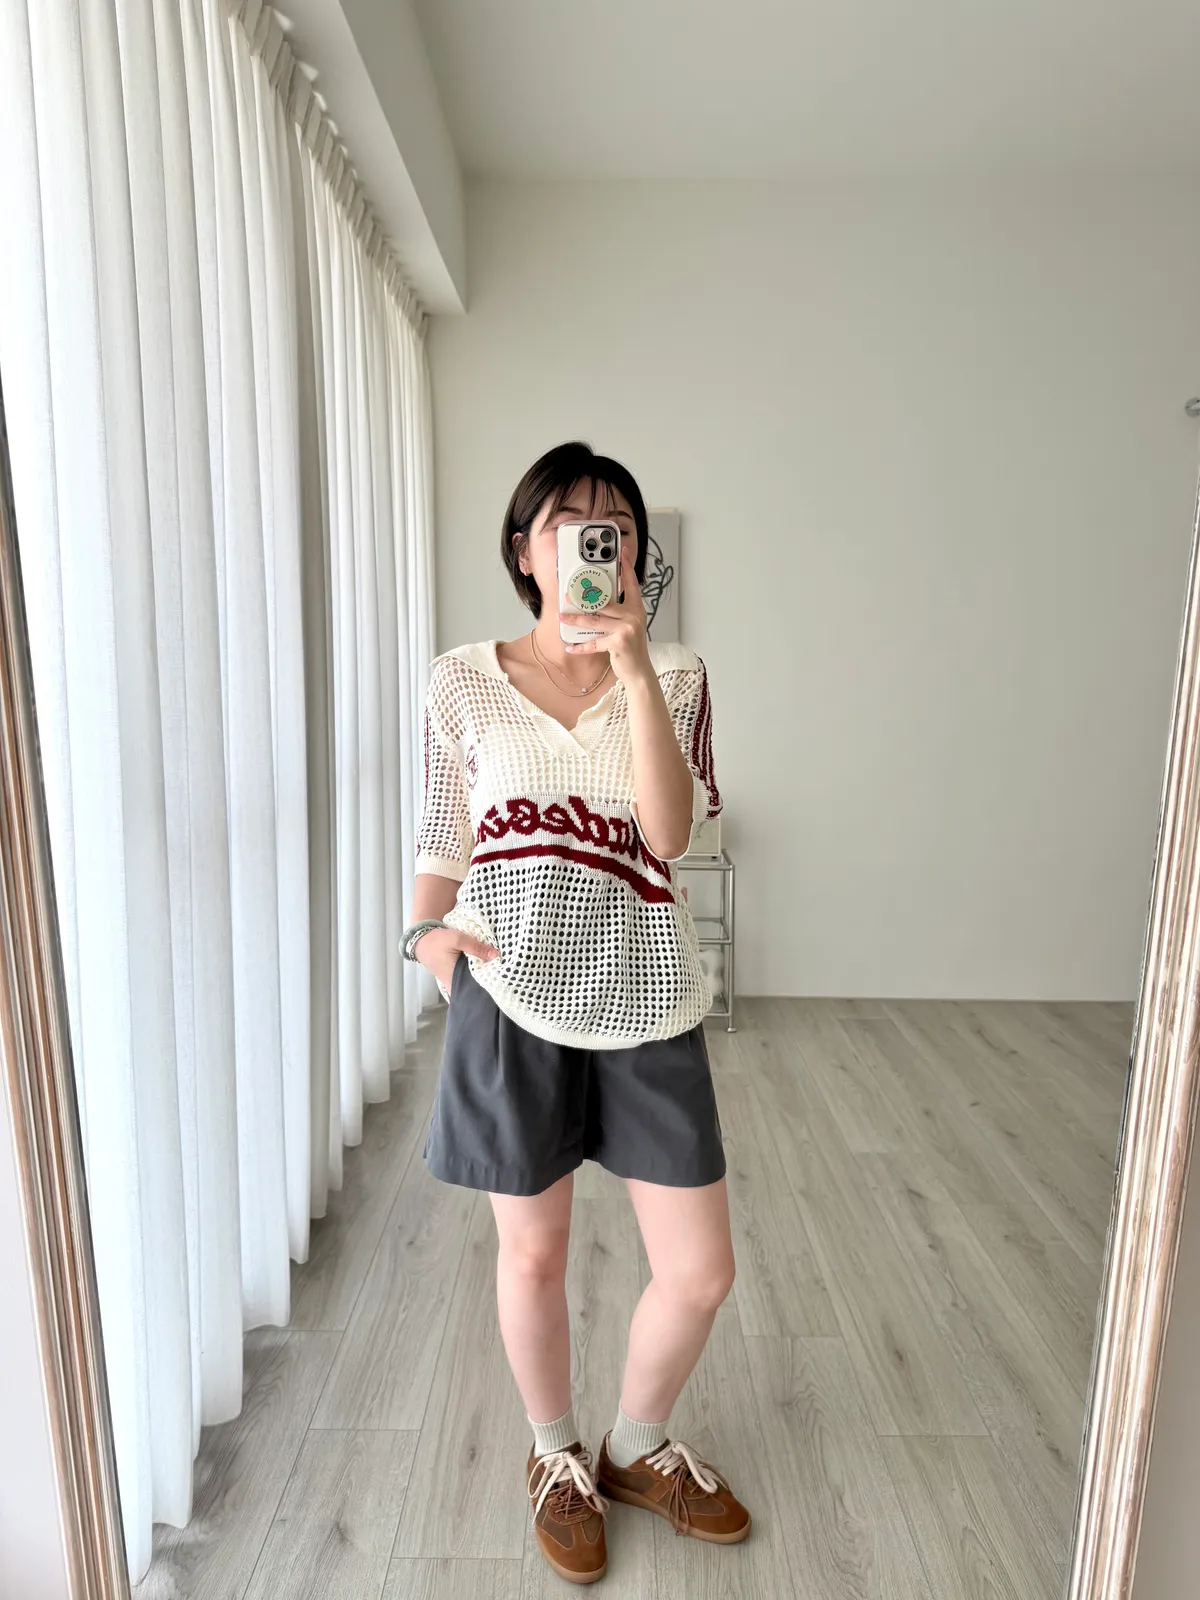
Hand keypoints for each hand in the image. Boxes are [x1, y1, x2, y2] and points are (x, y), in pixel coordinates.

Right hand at [415, 927, 499, 991]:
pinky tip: (485, 965)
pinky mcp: (453, 974)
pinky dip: (475, 971)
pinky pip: (467, 976)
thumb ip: (476, 947)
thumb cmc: (438, 941)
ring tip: (497, 969)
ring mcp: (453, 980)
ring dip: (481, 975)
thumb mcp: (457, 939)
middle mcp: (454, 984)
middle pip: (474, 987)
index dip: (487, 987)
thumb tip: (496, 955)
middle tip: (502, 974)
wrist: (422, 939)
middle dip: (487, 980)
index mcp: (454, 980)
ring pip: (471, 981)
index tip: (500, 982)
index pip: (474, 991)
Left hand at [559, 544, 651, 683]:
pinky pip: (594, 643)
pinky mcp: (619, 642)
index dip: (626, 566)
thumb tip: (595, 602)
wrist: (639, 671)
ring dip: (576, 619)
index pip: (630, 583)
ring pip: (595, 620)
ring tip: (562, 616)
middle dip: (583, 599)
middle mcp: (633, 615)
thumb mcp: (628, 625)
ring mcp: (627, 628)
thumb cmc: (630, 647)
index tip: (622, 551)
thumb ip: (617, 612)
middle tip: (568, 594)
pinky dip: (580, 646)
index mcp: (636, 608)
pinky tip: (570, 646)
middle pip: (604, 602)